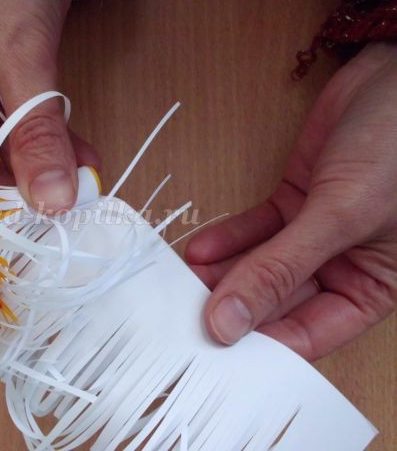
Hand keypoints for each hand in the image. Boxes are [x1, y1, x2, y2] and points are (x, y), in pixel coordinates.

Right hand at [0, 0, 99, 211]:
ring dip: (49, 164)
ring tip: (85, 175)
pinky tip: (81, 155)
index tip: (33, 215)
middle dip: (29, 180)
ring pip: (12, 153)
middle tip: (72, 196)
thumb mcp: (20, 59)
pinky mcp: (8, 96)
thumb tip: (54, 199)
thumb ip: (35, 131)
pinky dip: (55, 144)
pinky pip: (29, 132)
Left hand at [185, 42, 396, 360]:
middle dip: (232, 305)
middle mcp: (343, 266)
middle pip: (276, 301)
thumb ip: (281, 269)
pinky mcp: (294, 201)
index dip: (259, 346)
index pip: (308, 334)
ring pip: (260, 265)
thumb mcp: (341, 215)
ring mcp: (314, 234)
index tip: (211, 351)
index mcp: (372, 287)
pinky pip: (254, 230)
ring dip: (222, 273)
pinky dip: (227, 238)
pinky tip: (198, 250)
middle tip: (183, 314)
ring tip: (181, 282)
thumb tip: (230, 323)